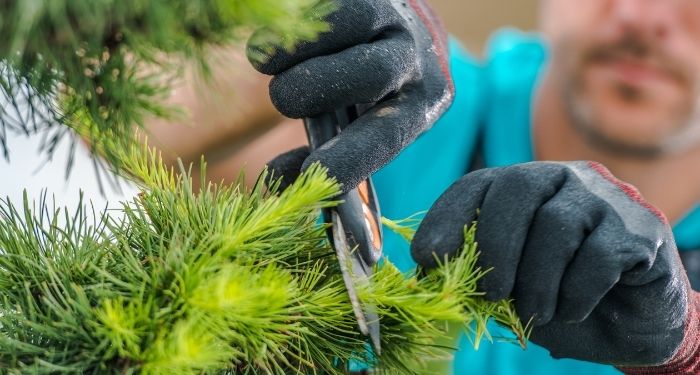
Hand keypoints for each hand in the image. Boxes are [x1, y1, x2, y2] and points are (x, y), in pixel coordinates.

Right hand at [247, 0, 453, 191]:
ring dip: (297, 50)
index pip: (388, 136)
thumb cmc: (371, 93)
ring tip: (269, 65)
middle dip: (317, 88)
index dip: (352, 157)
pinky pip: (330, 6)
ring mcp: (394, 17)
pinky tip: (273, 45)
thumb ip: (319, 155)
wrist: (401, 29)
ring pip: (352, 25)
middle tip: (283, 100)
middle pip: (373, 74)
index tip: (313, 176)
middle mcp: (416, 61)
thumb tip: (276, 182)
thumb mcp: (357, 127)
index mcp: (418, 108)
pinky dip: (293, 29)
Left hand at [411, 161, 698, 367]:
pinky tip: (573, 308)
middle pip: (517, 187)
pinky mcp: (640, 229)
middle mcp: (559, 180)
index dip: (445, 218)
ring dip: (538, 280)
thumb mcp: (509, 288)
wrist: (629, 322)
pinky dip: (577, 291)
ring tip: (536, 313)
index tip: (428, 258)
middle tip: (493, 294)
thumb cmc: (557, 298)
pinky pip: (599, 255)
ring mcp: (603, 199)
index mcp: (518, 189)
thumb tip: (430, 272)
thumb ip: (476, 273)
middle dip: (495, 246)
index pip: (474, 186)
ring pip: (557, 223)